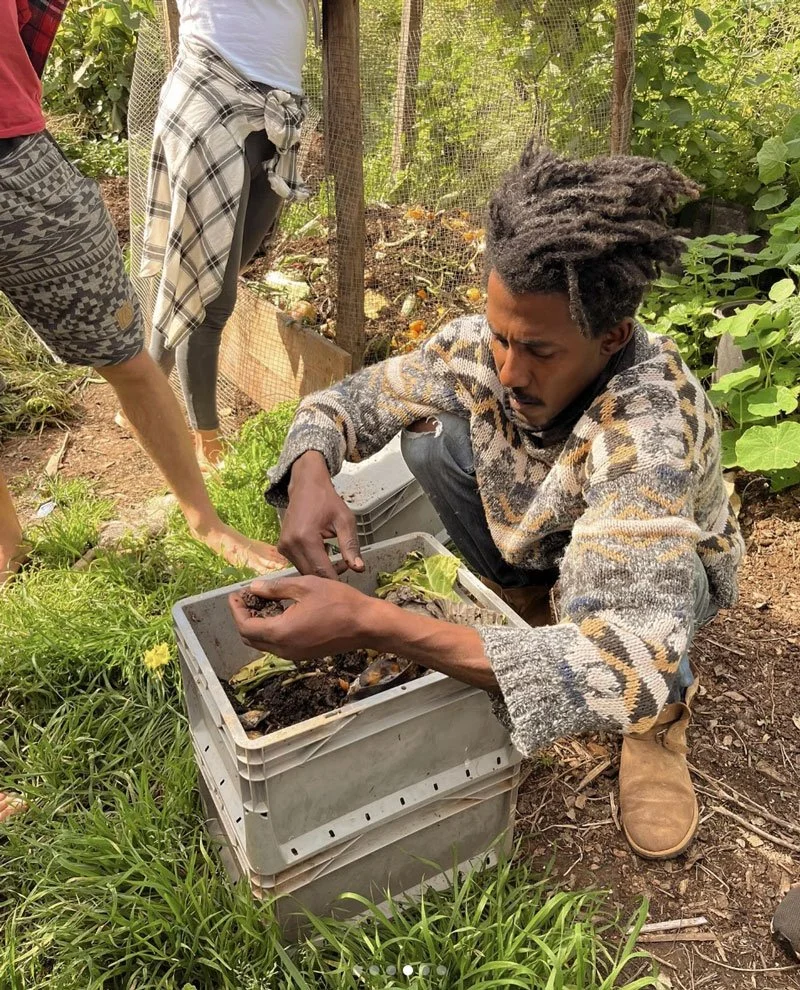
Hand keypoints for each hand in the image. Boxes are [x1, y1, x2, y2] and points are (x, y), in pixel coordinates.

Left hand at [229, 575, 381, 660]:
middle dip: (244, 617)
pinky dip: (271, 630)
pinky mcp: (304, 655)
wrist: (366, 625)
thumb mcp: (305, 586)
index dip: (237, 610)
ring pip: (264, 644)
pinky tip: (279, 613)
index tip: (236, 595)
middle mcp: (284, 648)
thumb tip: (254, 588)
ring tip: (262, 602)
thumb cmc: (338, 601)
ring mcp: (294, 654)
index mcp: (281, 631)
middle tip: (247, 598)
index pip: (245, 626)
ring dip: (257, 625)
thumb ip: (276, 588)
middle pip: (251, 638)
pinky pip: (278, 645)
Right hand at [279, 451, 363, 578]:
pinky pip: (299, 564)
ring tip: (336, 559)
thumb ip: (351, 546)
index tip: (349, 581)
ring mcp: (283, 546)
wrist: (306, 485)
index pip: (322, 570)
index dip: (336, 579)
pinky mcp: (282, 547)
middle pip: (311, 574)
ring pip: (305, 571)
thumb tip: (359, 569)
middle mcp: (290, 544)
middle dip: (329, 576)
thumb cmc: (326, 500)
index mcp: (305, 538)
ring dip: (320, 571)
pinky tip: (323, 554)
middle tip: (346, 567)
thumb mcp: (344, 521)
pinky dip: (312, 564)